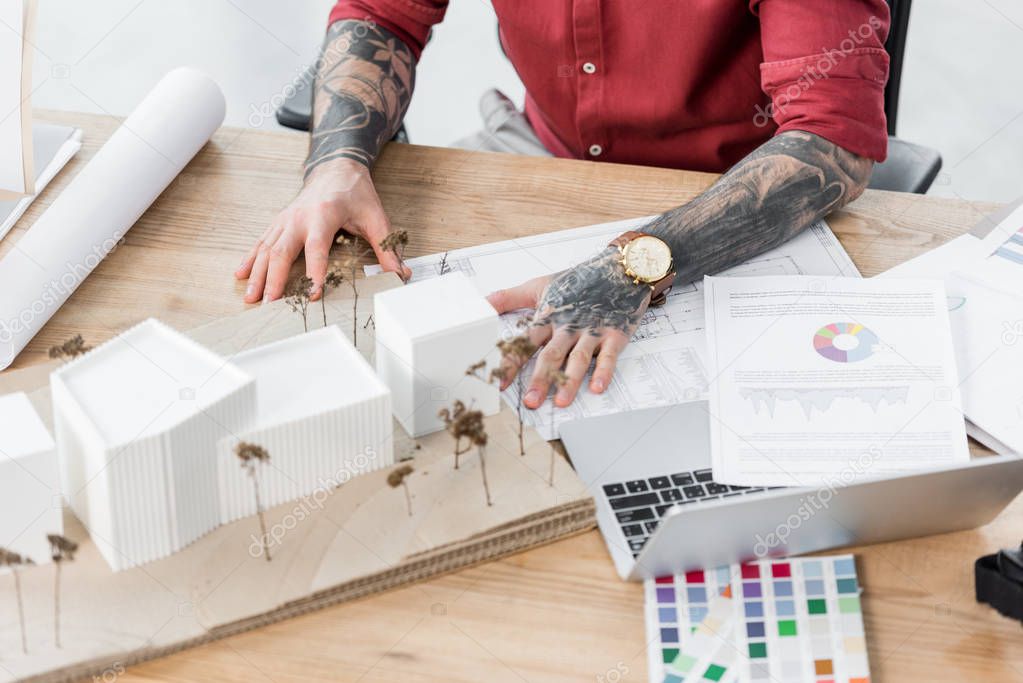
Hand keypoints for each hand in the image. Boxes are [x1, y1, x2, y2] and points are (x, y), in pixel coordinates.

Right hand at [235, 159, 410, 302]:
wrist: (336, 167)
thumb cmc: (356, 193)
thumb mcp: (376, 218)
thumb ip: (387, 247)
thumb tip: (400, 274)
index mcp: (324, 215)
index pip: (317, 248)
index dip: (314, 272)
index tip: (312, 294)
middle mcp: (299, 217)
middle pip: (282, 251)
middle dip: (274, 278)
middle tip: (270, 303)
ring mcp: (286, 219)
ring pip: (267, 249)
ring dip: (258, 274)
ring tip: (251, 298)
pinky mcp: (279, 222)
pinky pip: (262, 242)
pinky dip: (251, 259)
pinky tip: (241, 275)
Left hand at [486, 249, 650, 407]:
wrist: (619, 269)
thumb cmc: (579, 280)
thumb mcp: (539, 285)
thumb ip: (509, 297)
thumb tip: (481, 303)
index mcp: (549, 316)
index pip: (525, 342)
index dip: (512, 363)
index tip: (500, 383)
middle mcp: (568, 326)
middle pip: (551, 355)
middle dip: (541, 379)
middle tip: (531, 401)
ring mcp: (591, 331)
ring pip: (578, 358)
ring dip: (569, 381)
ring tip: (561, 402)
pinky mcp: (614, 334)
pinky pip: (608, 355)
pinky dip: (603, 371)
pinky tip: (597, 387)